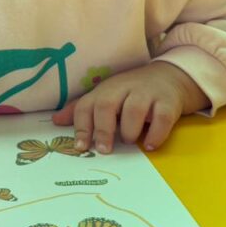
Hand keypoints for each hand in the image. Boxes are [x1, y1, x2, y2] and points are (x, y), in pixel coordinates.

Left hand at [51, 61, 208, 152]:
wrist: (170, 77)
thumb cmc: (131, 92)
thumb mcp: (106, 96)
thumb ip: (83, 110)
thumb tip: (55, 120)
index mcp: (106, 89)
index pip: (87, 105)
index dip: (81, 126)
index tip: (80, 147)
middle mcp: (124, 88)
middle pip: (107, 104)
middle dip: (103, 130)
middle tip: (104, 150)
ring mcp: (147, 93)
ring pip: (134, 109)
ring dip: (129, 130)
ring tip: (130, 141)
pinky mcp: (168, 102)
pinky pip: (161, 118)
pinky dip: (155, 134)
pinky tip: (149, 145)